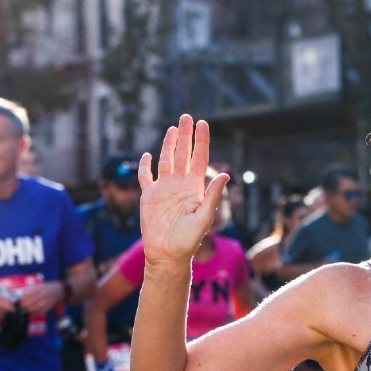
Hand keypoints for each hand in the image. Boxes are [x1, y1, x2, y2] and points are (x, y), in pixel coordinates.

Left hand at [15, 281, 61, 315]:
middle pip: (32, 302)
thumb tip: (21, 296)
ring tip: (25, 311)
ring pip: (37, 308)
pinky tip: (32, 314)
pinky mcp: (50, 306)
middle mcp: (44, 294)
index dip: (23, 300)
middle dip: (25, 306)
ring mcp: (48, 300)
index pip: (29, 295)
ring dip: (30, 310)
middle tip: (21, 308)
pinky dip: (36, 313)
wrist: (61, 291)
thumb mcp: (39, 286)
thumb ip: (30, 290)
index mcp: (40, 288)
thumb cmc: (48, 288)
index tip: (19, 302)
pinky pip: (42, 311)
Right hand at [138, 115, 229, 269]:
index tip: (203, 123)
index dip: (201, 141)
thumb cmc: (188, 240)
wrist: (168, 254)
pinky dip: (145, 165)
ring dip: (169, 144)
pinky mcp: (148, 196)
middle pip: (183, 154)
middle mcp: (180, 185)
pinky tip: (148, 155)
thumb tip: (225, 176)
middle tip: (187, 117)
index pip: (199, 158)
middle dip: (185, 136)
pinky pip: (146, 177)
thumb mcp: (204, 218)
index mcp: (195, 188)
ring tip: (173, 129)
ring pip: (166, 161)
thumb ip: (213, 195)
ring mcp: (164, 189)